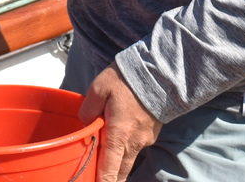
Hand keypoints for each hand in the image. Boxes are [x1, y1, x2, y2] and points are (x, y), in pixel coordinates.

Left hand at [78, 65, 160, 181]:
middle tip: (96, 177)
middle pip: (120, 172)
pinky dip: (124, 151)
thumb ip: (88, 109)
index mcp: (119, 135)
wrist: (159, 73)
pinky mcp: (151, 134)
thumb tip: (85, 124)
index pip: (110, 170)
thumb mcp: (98, 88)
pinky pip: (135, 148)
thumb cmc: (127, 80)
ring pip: (128, 161)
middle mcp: (134, 143)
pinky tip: (116, 142)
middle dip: (109, 178)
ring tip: (103, 164)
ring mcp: (145, 140)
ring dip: (116, 166)